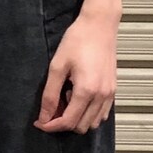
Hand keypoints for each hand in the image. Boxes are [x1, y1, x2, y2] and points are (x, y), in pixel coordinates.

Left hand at [34, 9, 117, 133]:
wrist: (100, 25)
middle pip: (81, 127)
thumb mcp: (57, 66)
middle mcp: (101, 96)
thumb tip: (44, 117)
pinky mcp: (113, 90)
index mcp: (86, 90)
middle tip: (52, 108)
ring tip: (67, 101)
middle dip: (63, 123)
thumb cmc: (77, 41)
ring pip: (93, 123)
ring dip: (77, 119)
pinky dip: (89, 114)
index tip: (39, 122)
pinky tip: (79, 99)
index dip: (51, 126)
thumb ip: (50, 95)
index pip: (68, 122)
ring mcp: (109, 94)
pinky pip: (102, 114)